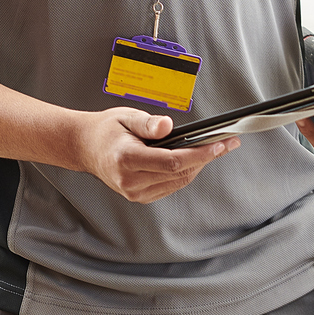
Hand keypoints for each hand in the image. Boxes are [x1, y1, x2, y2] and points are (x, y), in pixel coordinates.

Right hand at [73, 107, 237, 203]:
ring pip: (179, 181)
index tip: (219, 144)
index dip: (200, 154)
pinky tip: (195, 159)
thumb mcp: (126, 117)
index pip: (172, 161)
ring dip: (199, 165)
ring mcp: (134, 192)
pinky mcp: (139, 197)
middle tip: (228, 142)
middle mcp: (130, 181)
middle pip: (180, 173)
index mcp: (126, 159)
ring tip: (216, 148)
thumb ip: (148, 124)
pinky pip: (171, 185)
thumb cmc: (107, 130)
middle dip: (207, 157)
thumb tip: (168, 126)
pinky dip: (186, 172)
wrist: (85, 148)